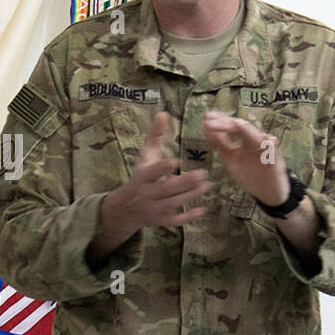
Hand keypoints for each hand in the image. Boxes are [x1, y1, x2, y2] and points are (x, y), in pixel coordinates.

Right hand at [89, 112, 211, 263]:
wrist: (127, 208)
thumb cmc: (140, 177)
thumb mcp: (145, 156)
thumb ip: (155, 136)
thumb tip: (163, 113)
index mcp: (142, 176)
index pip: (152, 172)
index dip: (163, 168)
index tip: (176, 161)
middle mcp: (147, 194)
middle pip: (166, 189)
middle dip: (185, 182)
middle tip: (203, 174)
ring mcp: (154, 209)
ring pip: (173, 203)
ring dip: (191, 195)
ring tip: (207, 185)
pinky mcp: (161, 221)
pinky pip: (176, 220)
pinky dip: (189, 216)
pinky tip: (203, 208)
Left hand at [202, 110, 286, 205]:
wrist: (268, 190)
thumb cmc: (250, 172)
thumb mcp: (231, 158)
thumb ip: (221, 144)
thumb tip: (208, 129)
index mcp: (244, 141)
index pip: (232, 127)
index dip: (220, 122)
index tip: (206, 117)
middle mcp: (255, 142)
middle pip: (242, 128)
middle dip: (227, 123)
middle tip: (211, 121)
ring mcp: (267, 151)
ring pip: (259, 137)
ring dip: (248, 130)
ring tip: (237, 124)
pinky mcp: (276, 162)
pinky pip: (275, 151)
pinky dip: (272, 145)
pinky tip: (269, 141)